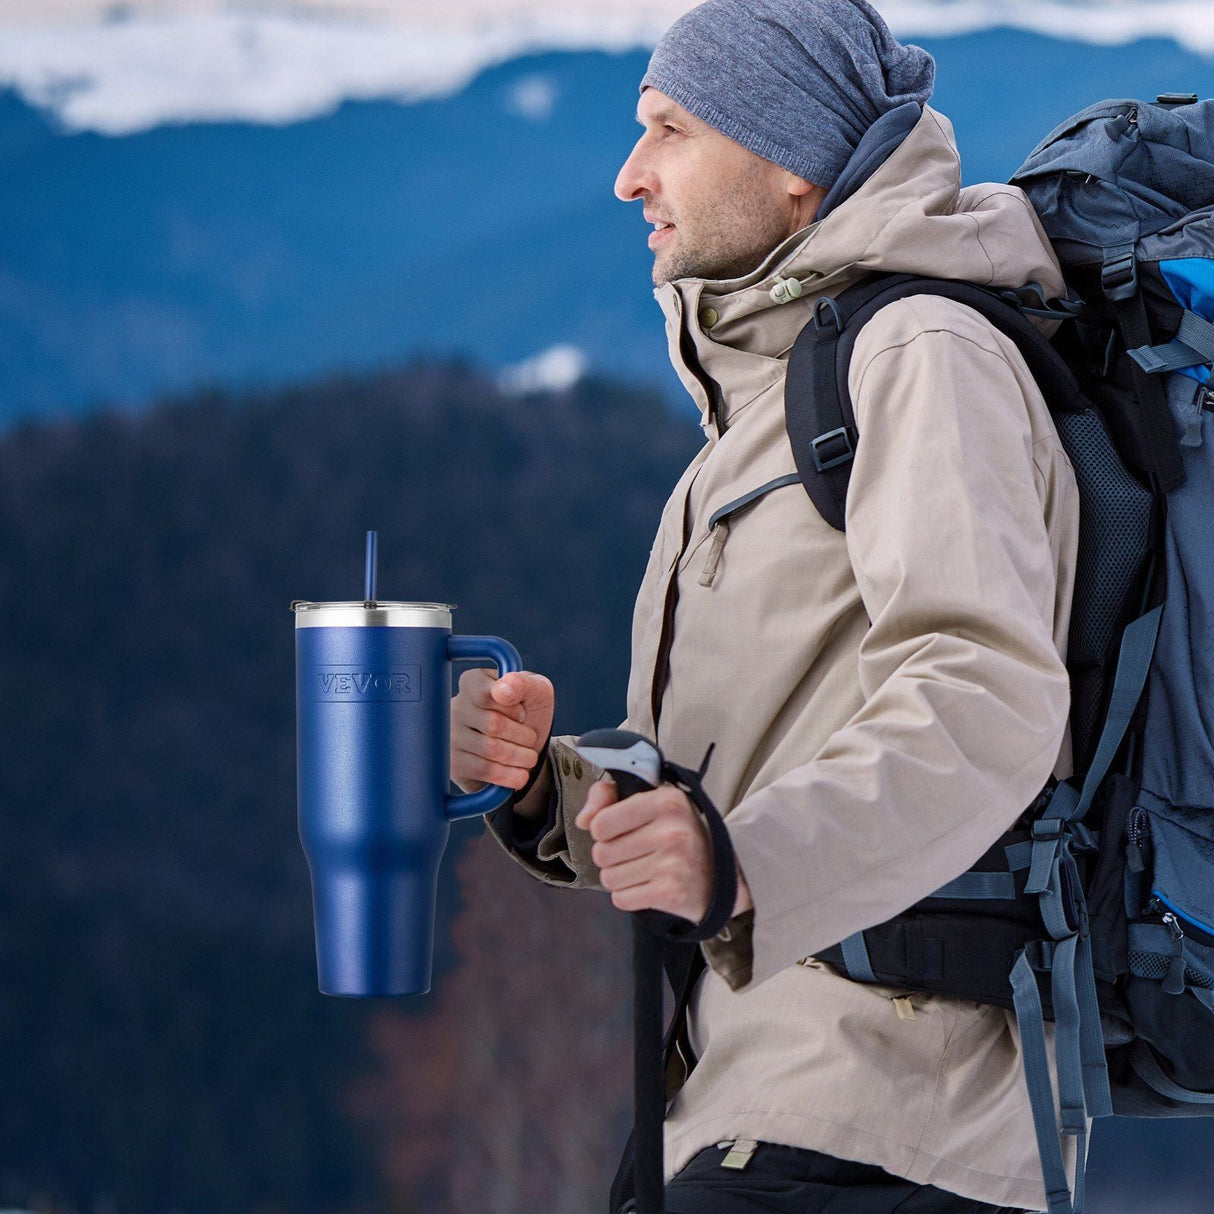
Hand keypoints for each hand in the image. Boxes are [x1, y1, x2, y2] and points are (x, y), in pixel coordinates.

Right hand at [451, 669, 553, 792]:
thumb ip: (523, 683)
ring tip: (529, 756)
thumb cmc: (528, 711)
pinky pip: (484, 770)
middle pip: (492, 724)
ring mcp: (451, 737)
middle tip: (531, 738)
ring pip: (490, 749)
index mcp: (472, 682)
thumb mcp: (535, 691)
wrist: (525, 746)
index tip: (522, 714)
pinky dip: (509, 774)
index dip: (512, 708)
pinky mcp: (455, 764)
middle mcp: (456, 707)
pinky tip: (520, 774)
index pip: (485, 695)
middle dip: (522, 735)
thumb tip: (501, 689)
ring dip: (519, 756)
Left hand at [574, 778, 752, 923]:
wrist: (726, 874)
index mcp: (667, 801)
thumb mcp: (651, 802)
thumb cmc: (679, 833)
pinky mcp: (671, 894)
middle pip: (601, 853)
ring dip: (620, 877)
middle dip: (611, 856)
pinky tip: (650, 886)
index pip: (601, 823)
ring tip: (645, 870)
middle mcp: (673, 831)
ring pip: (609, 878)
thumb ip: (607, 796)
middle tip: (637, 853)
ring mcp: (674, 864)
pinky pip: (621, 899)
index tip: (622, 830)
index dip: (604, 830)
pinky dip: (630, 896)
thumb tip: (583, 820)